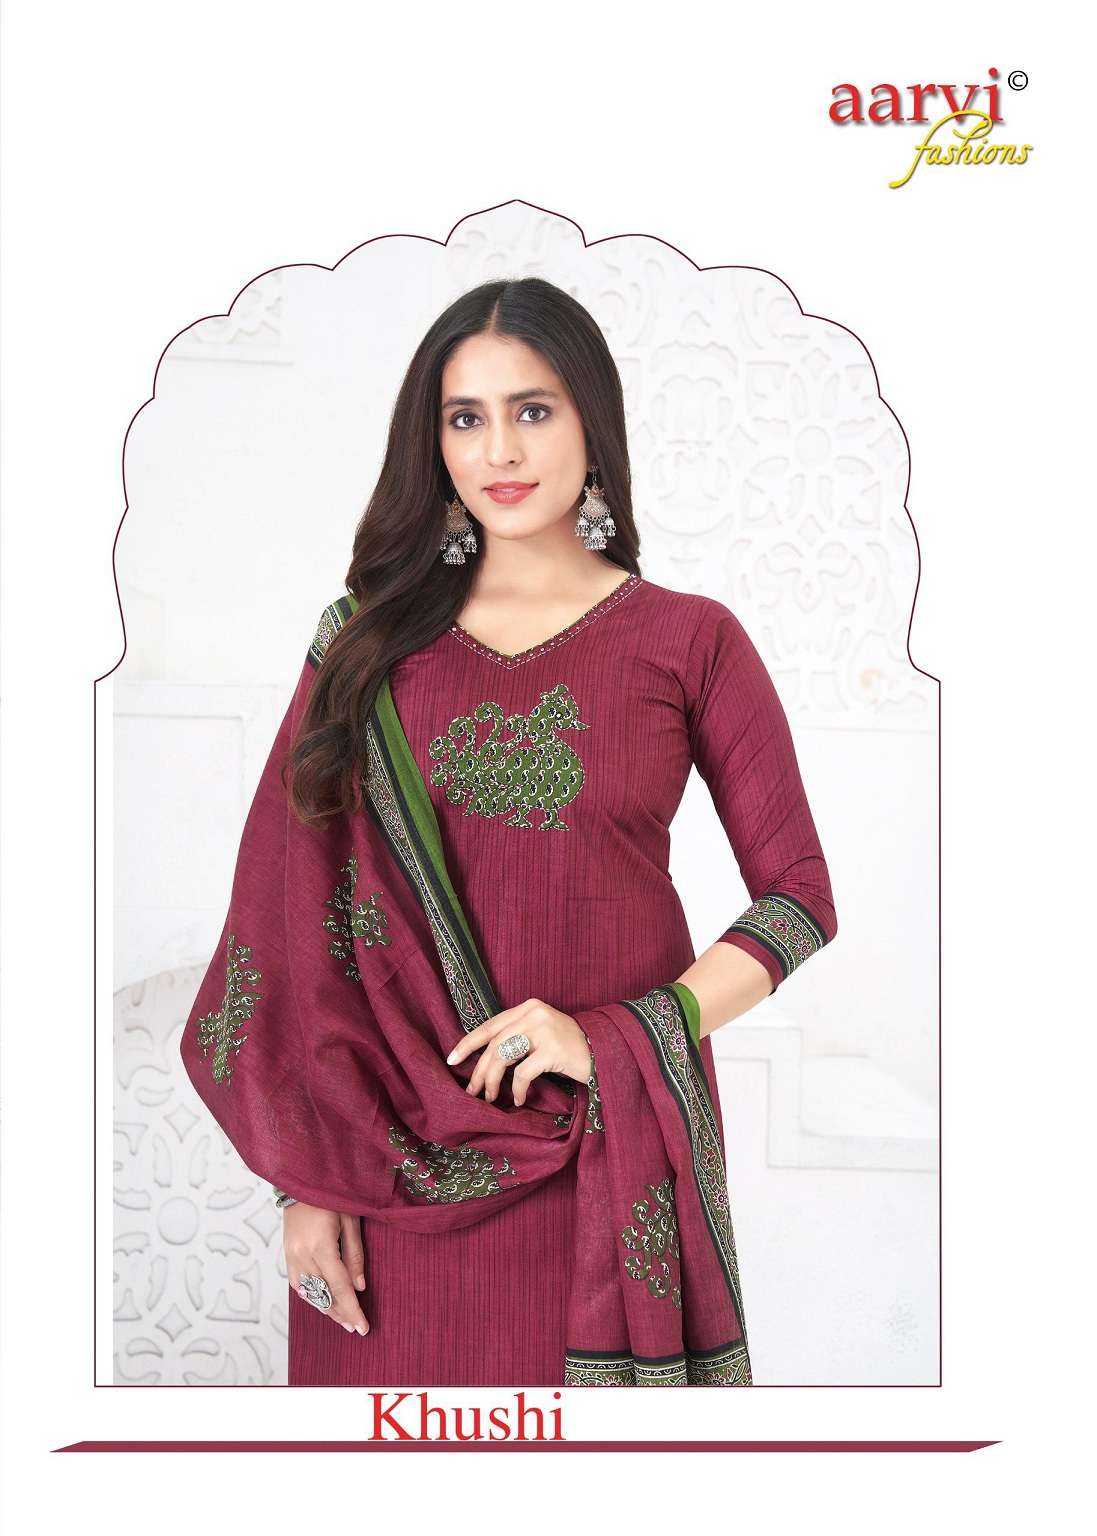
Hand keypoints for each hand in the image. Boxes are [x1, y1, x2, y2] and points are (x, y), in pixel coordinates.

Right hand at [283, 1203, 369, 1334]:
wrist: (302, 1179)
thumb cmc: (332, 1195)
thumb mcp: (351, 1220)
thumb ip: (355, 1255)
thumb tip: (359, 1287)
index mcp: (320, 1245)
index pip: (340, 1287)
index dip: (352, 1309)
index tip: (362, 1327)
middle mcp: (302, 1255)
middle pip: (324, 1294)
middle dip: (340, 1313)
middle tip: (355, 1328)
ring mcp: (291, 1256)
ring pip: (309, 1292)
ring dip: (325, 1307)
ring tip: (341, 1319)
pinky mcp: (287, 1254)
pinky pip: (298, 1283)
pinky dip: (310, 1296)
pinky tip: (321, 1302)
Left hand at [446, 997, 592, 1105]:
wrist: (604, 1051)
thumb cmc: (569, 1047)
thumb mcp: (541, 1033)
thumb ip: (517, 1036)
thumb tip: (484, 1060)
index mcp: (528, 1007)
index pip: (490, 1025)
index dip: (468, 1043)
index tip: (452, 1059)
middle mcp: (534, 1014)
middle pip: (494, 1044)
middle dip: (479, 1070)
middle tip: (472, 1091)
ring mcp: (544, 1030)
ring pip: (503, 1057)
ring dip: (493, 1081)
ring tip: (491, 1097)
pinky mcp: (553, 1049)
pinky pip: (523, 1073)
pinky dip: (518, 1089)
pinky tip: (519, 1099)